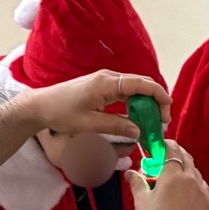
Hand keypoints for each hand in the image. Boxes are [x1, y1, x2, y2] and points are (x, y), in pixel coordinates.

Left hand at [27, 70, 169, 141]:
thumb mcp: (89, 125)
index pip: (142, 84)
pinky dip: (135, 104)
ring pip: (135, 89)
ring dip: (146, 104)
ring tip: (153, 123)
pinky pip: (126, 93)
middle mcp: (109, 78)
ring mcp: (105, 81)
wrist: (41, 105)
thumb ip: (116, 126)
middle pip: (142, 85)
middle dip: (156, 102)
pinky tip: (138, 118)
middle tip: (162, 122)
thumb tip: (139, 131)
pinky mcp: (102, 87)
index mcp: (107, 83)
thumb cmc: (61, 113)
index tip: (167, 112)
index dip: (159, 96)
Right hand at [128, 142, 208, 209]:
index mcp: (172, 175)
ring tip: (177, 172)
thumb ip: (137, 182)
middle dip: (177, 154)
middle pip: (186, 158)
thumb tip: (129, 173)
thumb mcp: (141, 201)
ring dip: (186, 167)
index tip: (161, 144)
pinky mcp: (206, 203)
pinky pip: (202, 186)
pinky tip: (187, 188)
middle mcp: (190, 179)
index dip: (166, 145)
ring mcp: (201, 191)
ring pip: (195, 171)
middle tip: (168, 155)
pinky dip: (194, 182)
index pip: (172, 151)